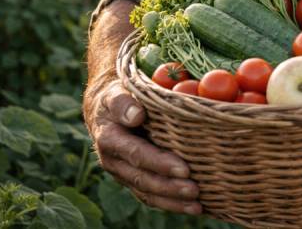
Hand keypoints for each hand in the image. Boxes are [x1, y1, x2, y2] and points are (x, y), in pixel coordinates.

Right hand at [84, 78, 200, 214]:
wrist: (104, 109)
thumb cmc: (117, 96)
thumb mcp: (116, 93)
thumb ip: (123, 103)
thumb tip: (136, 115)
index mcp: (110, 140)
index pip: (137, 154)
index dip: (159, 163)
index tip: (184, 168)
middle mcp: (115, 162)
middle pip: (143, 179)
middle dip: (169, 187)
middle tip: (195, 190)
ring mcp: (124, 174)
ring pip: (147, 193)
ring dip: (172, 201)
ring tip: (197, 206)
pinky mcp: (134, 179)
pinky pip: (150, 195)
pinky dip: (170, 203)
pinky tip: (192, 207)